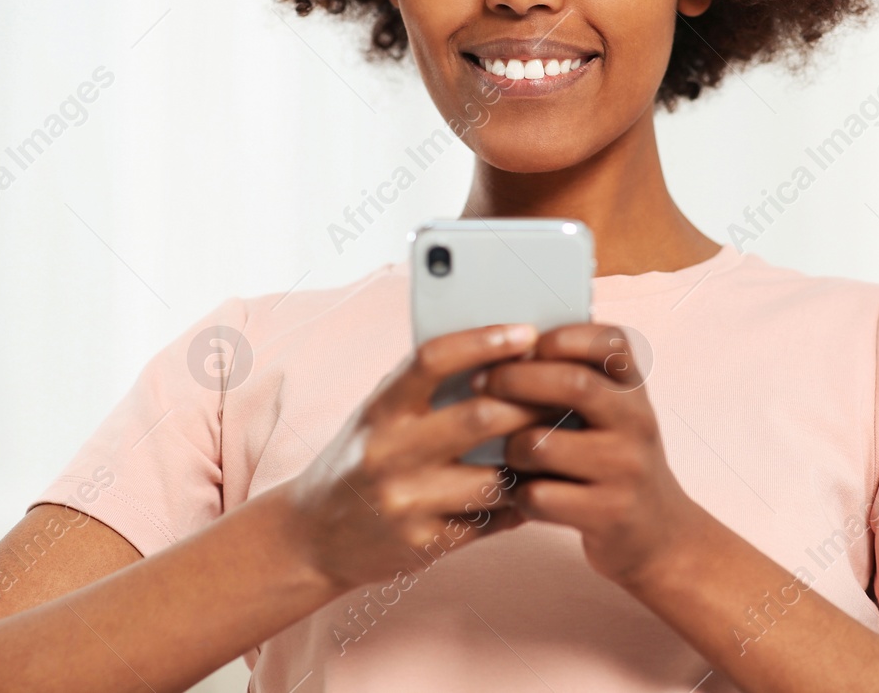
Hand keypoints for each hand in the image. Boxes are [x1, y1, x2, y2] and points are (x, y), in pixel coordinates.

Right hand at [284, 323, 544, 592]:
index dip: (483, 341)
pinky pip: (490, 521)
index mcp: (380, 409)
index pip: (433, 360)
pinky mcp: (423, 544)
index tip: (526, 332)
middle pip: (479, 418)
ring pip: (494, 478)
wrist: (315, 535)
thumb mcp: (378, 416)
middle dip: (529, 404)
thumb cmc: (361, 460)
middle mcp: (388, 452)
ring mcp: (406, 502)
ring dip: (531, 463)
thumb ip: (423, 389)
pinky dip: (518, 504)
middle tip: (563, 393)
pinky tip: (531, 489)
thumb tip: (499, 354)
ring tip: (555, 445)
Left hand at [477, 323, 696, 586]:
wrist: (659, 535)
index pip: (609, 342)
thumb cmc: (614, 462)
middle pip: (573, 384)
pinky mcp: (609, 514)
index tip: (523, 344)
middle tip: (479, 384)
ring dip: (511, 447)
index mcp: (634, 390)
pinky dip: (518, 494)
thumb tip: (500, 349)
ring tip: (508, 453)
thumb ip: (573, 381)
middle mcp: (638, 423)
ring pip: (543, 445)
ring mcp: (626, 470)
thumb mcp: (611, 414)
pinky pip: (539, 496)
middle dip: (515, 379)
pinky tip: (519, 493)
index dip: (561, 336)